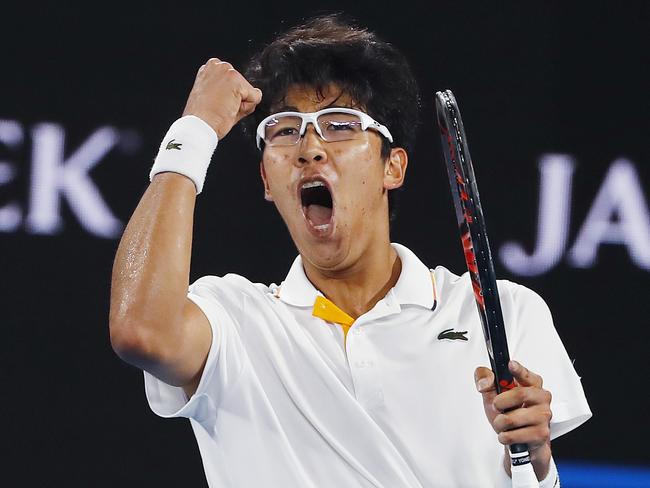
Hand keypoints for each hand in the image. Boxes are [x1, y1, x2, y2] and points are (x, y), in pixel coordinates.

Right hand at [182, 58, 262, 138]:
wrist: (199, 124)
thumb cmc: (202, 116)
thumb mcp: (213, 98)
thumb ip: (230, 91)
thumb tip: (255, 93)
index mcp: (210, 69)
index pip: (233, 82)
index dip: (230, 96)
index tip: (218, 103)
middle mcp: (218, 66)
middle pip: (242, 84)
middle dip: (237, 98)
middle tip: (222, 107)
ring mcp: (228, 72)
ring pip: (249, 91)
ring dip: (241, 103)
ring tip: (224, 109)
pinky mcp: (237, 82)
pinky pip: (255, 98)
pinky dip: (247, 108)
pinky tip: (230, 109)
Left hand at [474, 360, 552, 479]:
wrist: (521, 441)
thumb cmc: (509, 413)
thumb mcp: (493, 395)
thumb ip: (485, 380)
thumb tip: (484, 381)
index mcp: (531, 383)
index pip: (526, 374)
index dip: (518, 369)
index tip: (511, 365)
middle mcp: (541, 397)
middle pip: (519, 394)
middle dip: (500, 402)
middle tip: (497, 406)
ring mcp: (543, 416)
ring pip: (511, 419)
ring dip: (499, 423)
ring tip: (504, 423)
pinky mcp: (541, 434)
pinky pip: (513, 435)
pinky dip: (504, 436)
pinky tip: (510, 434)